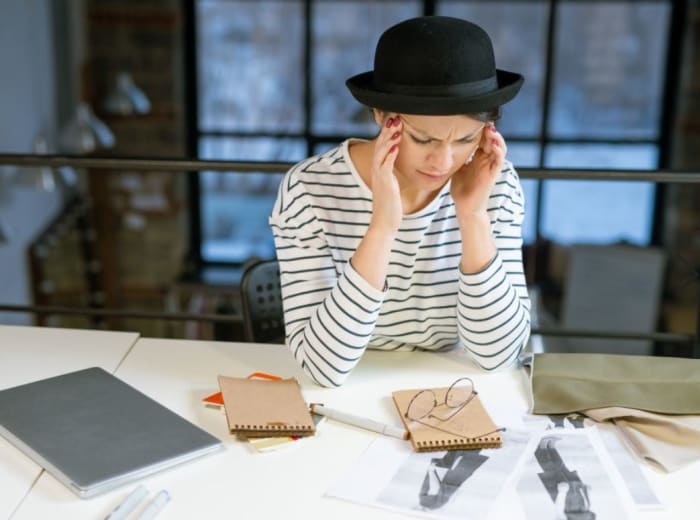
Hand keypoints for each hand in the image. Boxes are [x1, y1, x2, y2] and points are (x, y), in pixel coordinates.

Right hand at [369, 115, 402, 235]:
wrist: (384, 224)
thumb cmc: (391, 207)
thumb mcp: (392, 186)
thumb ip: (393, 175)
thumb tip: (398, 168)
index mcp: (380, 170)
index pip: (382, 147)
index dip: (387, 133)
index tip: (395, 120)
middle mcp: (377, 171)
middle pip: (380, 145)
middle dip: (387, 130)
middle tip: (395, 116)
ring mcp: (379, 177)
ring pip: (382, 152)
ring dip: (389, 138)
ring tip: (396, 126)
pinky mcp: (384, 184)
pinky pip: (386, 166)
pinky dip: (390, 154)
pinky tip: (396, 145)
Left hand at [450, 123, 506, 218]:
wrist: (465, 207)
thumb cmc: (461, 189)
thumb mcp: (456, 168)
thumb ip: (456, 156)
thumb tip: (447, 144)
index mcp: (477, 158)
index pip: (482, 139)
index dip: (481, 129)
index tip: (475, 119)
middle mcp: (486, 160)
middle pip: (491, 140)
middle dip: (489, 130)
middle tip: (485, 120)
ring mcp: (490, 167)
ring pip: (499, 148)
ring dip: (496, 138)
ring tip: (491, 130)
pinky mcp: (493, 175)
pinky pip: (499, 161)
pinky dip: (498, 151)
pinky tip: (494, 145)